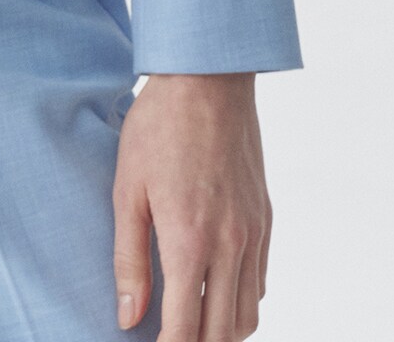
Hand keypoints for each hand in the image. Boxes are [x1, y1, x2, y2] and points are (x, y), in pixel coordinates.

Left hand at [112, 72, 270, 339]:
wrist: (208, 78)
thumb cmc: (159, 127)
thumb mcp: (127, 190)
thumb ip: (129, 260)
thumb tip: (128, 318)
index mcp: (190, 241)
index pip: (186, 329)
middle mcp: (230, 245)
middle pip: (224, 333)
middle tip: (169, 337)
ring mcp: (253, 233)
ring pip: (249, 314)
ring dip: (223, 332)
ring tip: (192, 325)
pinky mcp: (266, 218)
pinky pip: (260, 282)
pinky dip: (241, 302)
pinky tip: (216, 293)